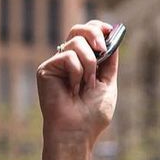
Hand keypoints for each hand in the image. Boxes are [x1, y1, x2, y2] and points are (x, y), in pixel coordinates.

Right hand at [36, 19, 118, 142]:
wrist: (77, 131)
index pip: (87, 34)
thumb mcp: (108, 83)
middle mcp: (68, 60)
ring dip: (89, 64)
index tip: (109, 30)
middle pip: (78, 29)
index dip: (97, 28)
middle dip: (94, 33)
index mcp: (83, 63)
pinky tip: (72, 90)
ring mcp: (56, 64)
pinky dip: (77, 73)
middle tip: (102, 48)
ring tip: (87, 85)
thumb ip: (109, 61)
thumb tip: (113, 37)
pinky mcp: (46, 69)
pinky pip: (68, 56)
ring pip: (76, 42)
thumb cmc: (92, 115)